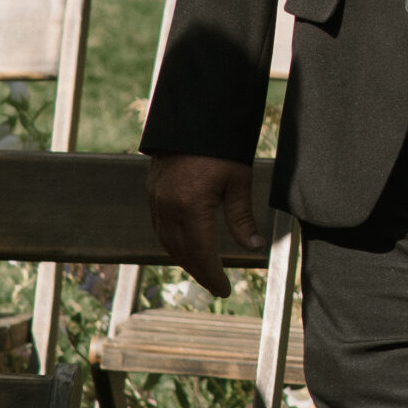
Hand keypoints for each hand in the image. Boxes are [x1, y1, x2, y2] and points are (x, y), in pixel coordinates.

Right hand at [145, 153, 261, 299]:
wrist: (193, 116)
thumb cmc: (221, 147)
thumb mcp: (238, 181)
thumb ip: (242, 218)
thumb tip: (254, 248)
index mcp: (191, 206)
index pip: (201, 253)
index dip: (212, 275)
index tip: (224, 291)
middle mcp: (168, 207)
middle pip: (182, 252)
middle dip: (199, 272)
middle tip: (216, 286)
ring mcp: (156, 199)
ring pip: (167, 241)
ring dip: (185, 259)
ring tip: (204, 271)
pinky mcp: (152, 192)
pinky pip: (160, 227)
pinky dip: (173, 242)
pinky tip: (187, 246)